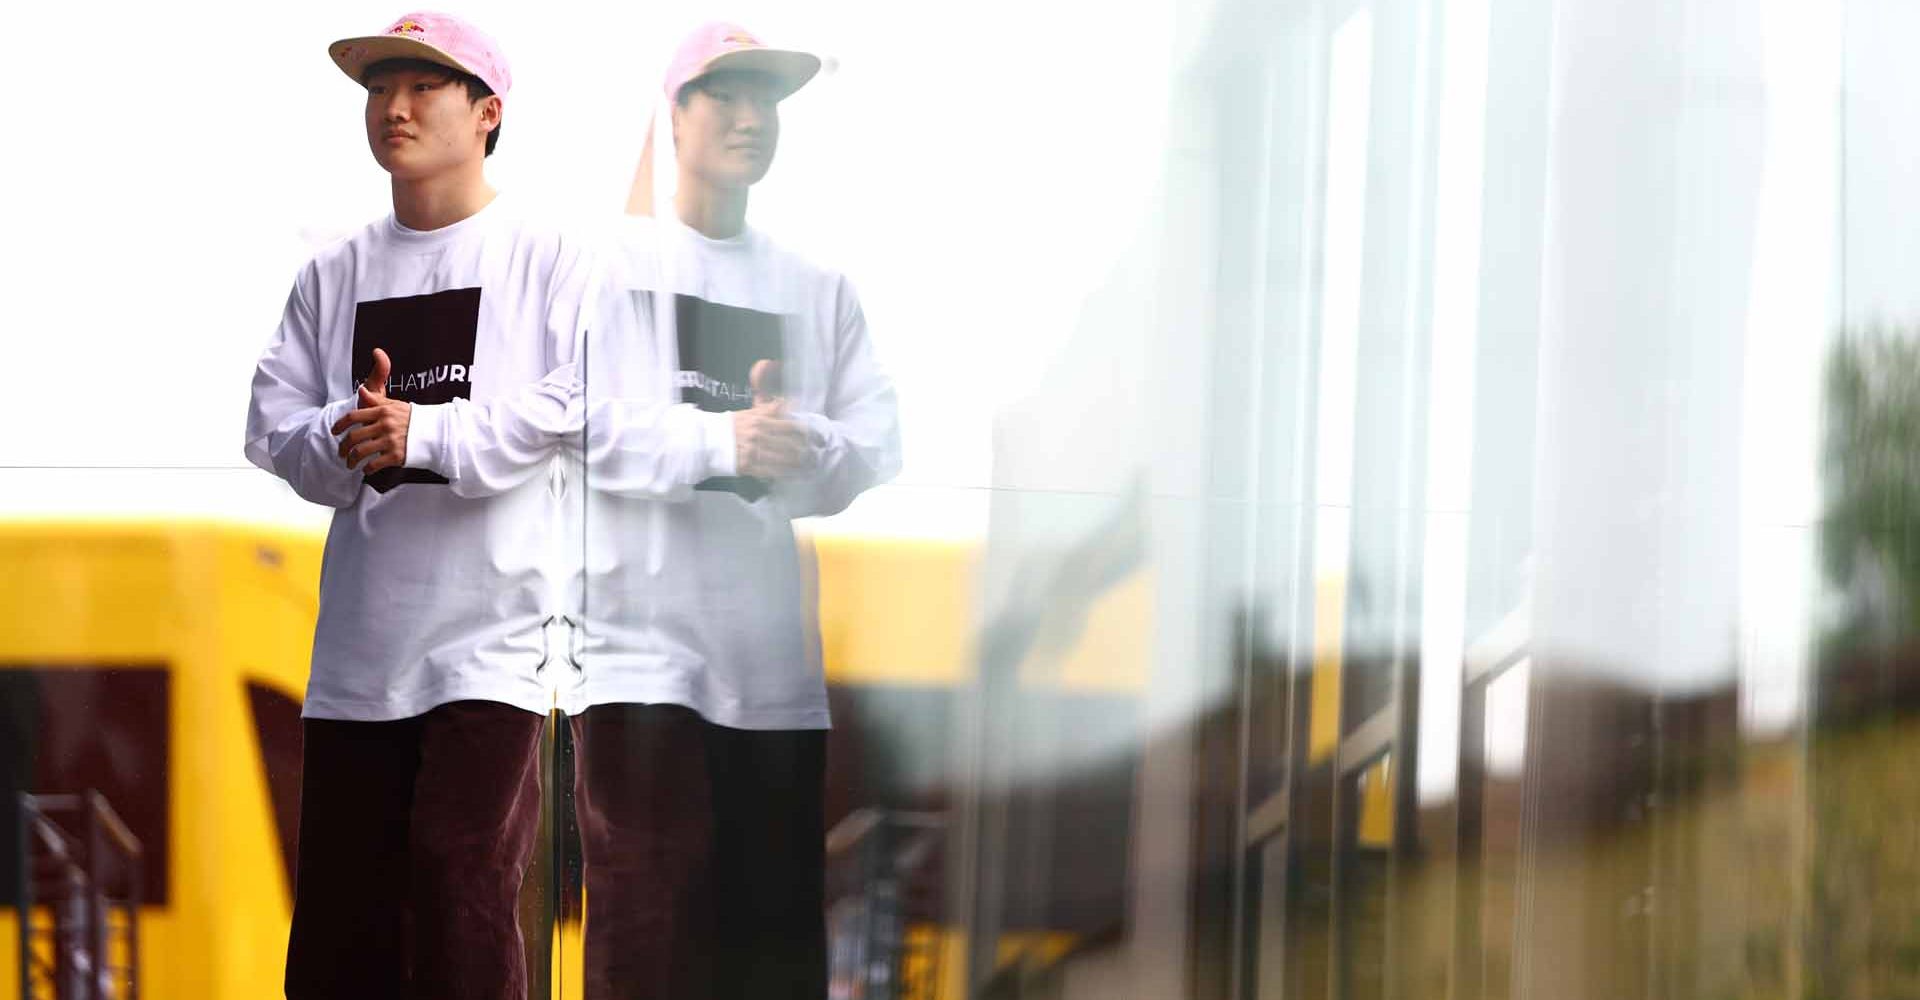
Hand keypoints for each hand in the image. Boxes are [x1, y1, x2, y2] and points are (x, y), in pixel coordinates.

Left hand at [331, 348, 411, 472]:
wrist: (435, 433)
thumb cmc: (413, 419)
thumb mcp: (395, 405)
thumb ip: (376, 400)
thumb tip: (361, 390)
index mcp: (382, 411)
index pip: (354, 417)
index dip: (340, 425)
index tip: (334, 431)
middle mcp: (385, 425)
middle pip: (354, 437)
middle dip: (343, 447)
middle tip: (341, 452)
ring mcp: (390, 441)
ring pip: (360, 452)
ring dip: (351, 460)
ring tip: (350, 464)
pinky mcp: (396, 455)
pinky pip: (374, 464)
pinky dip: (366, 469)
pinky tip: (366, 470)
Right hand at [733, 359, 809, 478]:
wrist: (705, 441)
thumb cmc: (727, 426)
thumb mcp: (748, 413)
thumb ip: (769, 408)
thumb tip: (788, 401)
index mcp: (759, 421)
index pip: (789, 426)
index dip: (805, 432)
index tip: (813, 436)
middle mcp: (759, 436)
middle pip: (789, 444)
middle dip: (804, 450)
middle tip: (813, 453)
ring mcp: (753, 452)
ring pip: (782, 459)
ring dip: (797, 463)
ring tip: (806, 464)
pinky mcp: (748, 466)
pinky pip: (770, 472)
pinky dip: (783, 474)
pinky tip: (792, 475)